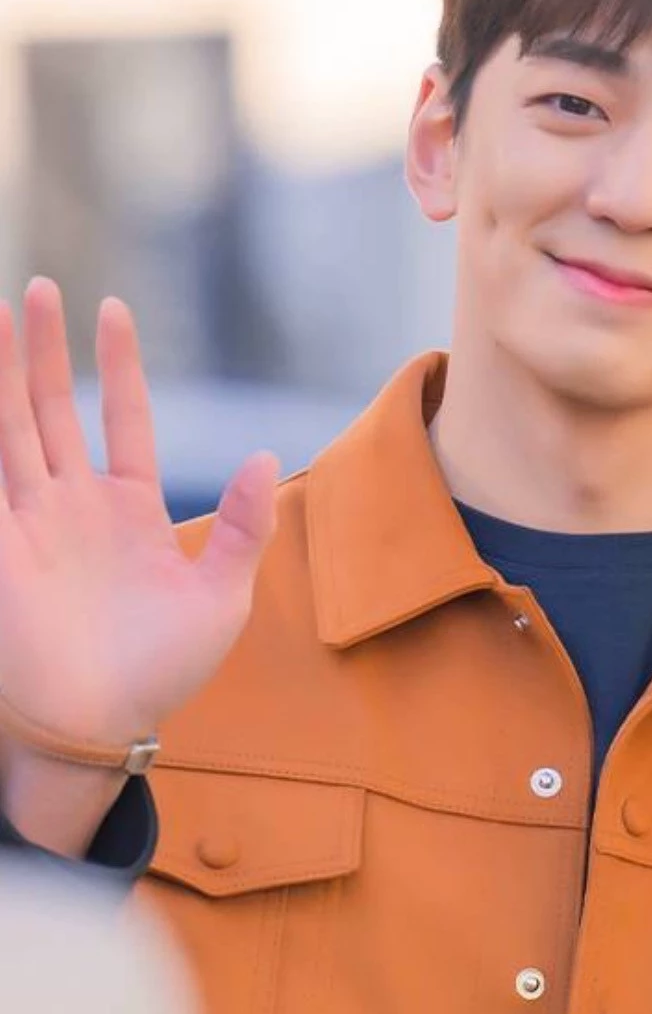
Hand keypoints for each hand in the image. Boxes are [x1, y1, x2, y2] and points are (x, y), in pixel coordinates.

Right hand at [0, 277, 278, 852]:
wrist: (104, 726)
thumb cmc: (165, 670)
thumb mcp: (222, 596)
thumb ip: (242, 526)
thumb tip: (263, 454)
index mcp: (131, 511)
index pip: (125, 420)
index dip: (119, 367)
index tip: (113, 310)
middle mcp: (75, 507)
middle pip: (54, 410)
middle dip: (45, 351)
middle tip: (34, 287)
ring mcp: (30, 523)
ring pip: (10, 429)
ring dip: (3, 374)